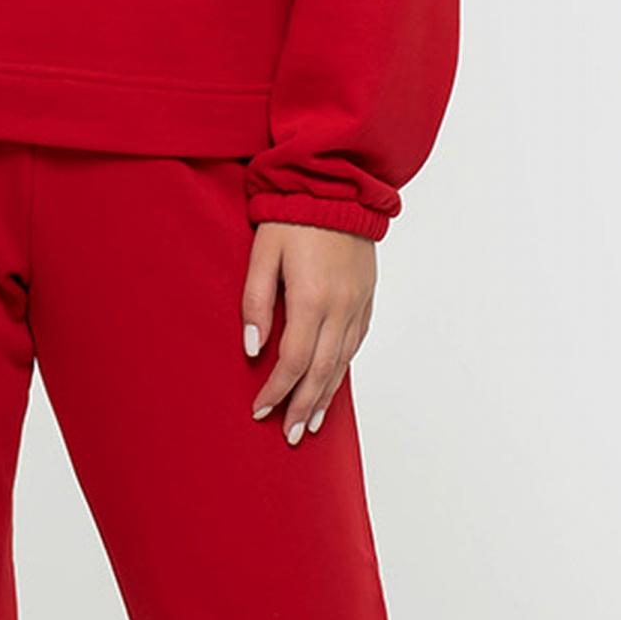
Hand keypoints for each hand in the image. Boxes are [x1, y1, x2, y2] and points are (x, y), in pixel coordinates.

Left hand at [243, 222, 374, 443]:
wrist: (337, 184)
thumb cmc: (292, 215)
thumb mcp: (262, 254)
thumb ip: (255, 302)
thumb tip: (253, 348)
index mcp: (312, 298)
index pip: (293, 361)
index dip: (276, 390)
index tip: (260, 409)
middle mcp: (341, 306)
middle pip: (322, 371)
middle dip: (303, 406)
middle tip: (289, 434)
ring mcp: (358, 302)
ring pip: (343, 362)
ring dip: (326, 396)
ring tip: (311, 423)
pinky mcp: (367, 296)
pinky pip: (357, 342)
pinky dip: (343, 368)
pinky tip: (333, 383)